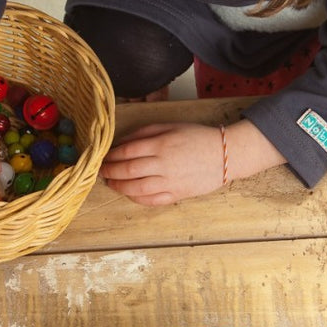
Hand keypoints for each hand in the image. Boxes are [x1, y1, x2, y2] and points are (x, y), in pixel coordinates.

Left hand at [100, 120, 281, 204]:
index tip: (104, 157)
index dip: (111, 156)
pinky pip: (151, 200)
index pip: (127, 151)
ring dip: (119, 187)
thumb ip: (145, 132)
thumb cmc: (197, 137)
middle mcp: (163, 165)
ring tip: (111, 183)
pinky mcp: (177, 195)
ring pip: (136, 189)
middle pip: (128, 171)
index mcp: (161, 144)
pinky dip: (136, 198)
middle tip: (102, 171)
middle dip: (110, 172)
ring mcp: (170, 182)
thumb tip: (122, 141)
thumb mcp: (171, 126)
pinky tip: (129, 193)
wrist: (225, 155)